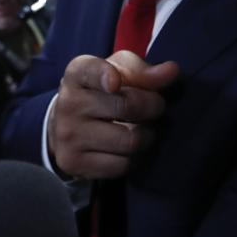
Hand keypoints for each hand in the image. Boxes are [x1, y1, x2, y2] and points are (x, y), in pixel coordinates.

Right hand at [47, 50, 178, 178]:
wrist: (65, 126)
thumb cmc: (103, 91)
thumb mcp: (120, 72)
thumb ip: (145, 71)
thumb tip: (171, 71)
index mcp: (78, 74)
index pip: (89, 71)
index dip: (104, 75)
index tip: (115, 82)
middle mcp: (68, 103)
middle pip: (127, 107)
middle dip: (153, 107)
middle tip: (155, 107)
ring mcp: (68, 136)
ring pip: (130, 141)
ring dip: (147, 136)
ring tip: (143, 128)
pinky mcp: (73, 163)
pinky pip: (122, 165)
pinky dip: (135, 158)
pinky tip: (129, 148)